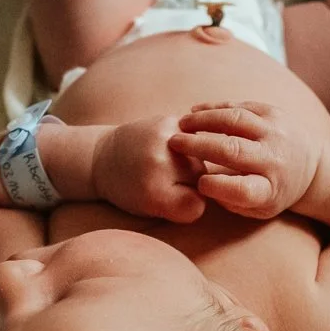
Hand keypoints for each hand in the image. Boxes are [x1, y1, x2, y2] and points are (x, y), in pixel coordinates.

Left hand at [92, 117, 208, 222]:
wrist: (103, 157)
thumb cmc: (129, 190)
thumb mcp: (153, 210)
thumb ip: (186, 205)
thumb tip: (226, 181)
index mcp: (155, 193)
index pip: (198, 205)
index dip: (189, 204)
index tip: (172, 200)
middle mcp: (160, 163)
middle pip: (204, 178)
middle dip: (192, 182)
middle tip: (166, 180)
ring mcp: (164, 138)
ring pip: (202, 158)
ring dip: (191, 162)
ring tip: (167, 163)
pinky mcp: (168, 120)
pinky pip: (195, 138)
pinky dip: (188, 145)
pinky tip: (169, 148)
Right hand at [167, 102, 322, 219]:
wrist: (311, 167)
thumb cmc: (274, 192)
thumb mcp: (258, 208)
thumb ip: (231, 200)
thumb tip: (202, 186)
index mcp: (271, 189)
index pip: (243, 190)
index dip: (217, 187)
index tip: (198, 184)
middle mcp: (275, 159)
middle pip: (233, 150)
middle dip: (198, 146)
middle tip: (174, 143)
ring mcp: (276, 132)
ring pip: (234, 120)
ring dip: (203, 120)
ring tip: (182, 124)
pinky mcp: (274, 112)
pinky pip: (240, 106)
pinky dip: (215, 107)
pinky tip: (196, 112)